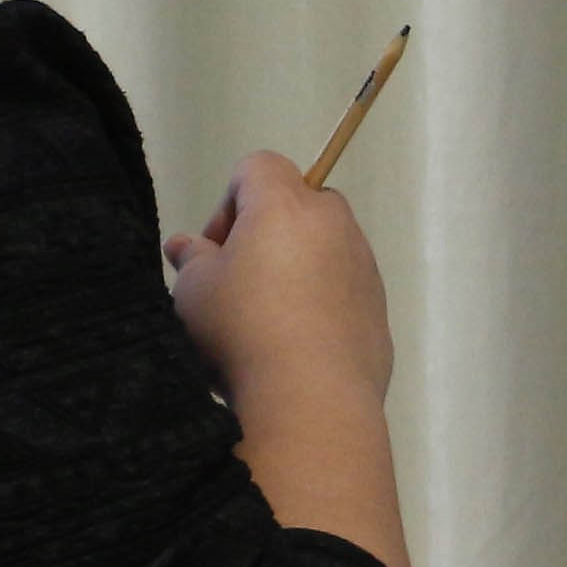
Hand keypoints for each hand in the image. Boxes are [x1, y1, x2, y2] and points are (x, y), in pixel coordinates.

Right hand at [168, 150, 396, 407]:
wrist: (312, 400)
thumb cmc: (242, 331)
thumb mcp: (195, 292)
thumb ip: (192, 259)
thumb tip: (187, 246)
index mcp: (286, 205)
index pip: (259, 166)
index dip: (229, 201)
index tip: (215, 251)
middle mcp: (334, 225)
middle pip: (299, 204)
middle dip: (267, 233)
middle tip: (237, 284)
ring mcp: (364, 266)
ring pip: (325, 248)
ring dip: (296, 269)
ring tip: (265, 324)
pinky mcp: (379, 309)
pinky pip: (344, 289)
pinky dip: (321, 303)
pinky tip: (295, 348)